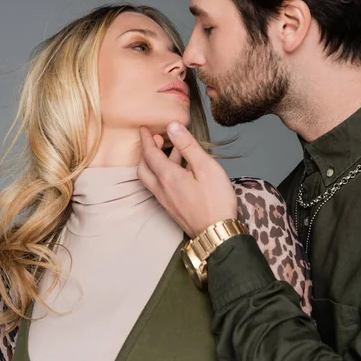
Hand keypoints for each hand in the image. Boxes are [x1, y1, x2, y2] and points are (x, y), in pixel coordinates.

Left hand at [138, 122, 236, 237]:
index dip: (146, 139)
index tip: (144, 128)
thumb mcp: (206, 167)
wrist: (217, 234)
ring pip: (152, 178)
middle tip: (155, 139)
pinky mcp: (172, 208)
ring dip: (156, 163)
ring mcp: (166, 201)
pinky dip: (163, 174)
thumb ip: (188, 146)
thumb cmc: (215, 200)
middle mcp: (161, 189)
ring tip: (173, 151)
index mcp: (168, 177)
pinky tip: (180, 171)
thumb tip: (172, 127)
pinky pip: (160, 187)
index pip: (149, 153)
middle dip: (146, 151)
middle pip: (144, 167)